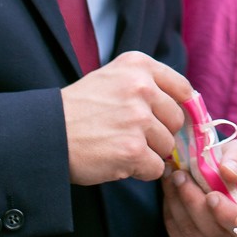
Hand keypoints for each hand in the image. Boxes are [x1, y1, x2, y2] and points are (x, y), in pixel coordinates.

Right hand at [61, 50, 189, 183]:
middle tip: (132, 136)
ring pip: (167, 146)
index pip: (183, 89)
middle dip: (160, 133)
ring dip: (148, 153)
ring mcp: (138, 119)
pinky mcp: (132, 149)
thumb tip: (190, 107)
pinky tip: (118, 162)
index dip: (179, 109)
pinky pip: (155, 168)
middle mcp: (141, 87)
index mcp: (139, 65)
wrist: (46, 134)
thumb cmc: (79, 109)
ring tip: (119, 146)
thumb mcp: (113, 78)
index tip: (167, 120)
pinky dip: (140, 171)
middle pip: (177, 120)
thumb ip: (149, 85)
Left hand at [163, 137, 236, 236]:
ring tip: (171, 178)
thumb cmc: (236, 168)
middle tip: (180, 175)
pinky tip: (170, 195)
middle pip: (217, 231)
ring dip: (178, 205)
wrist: (220, 184)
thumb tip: (228, 173)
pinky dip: (172, 216)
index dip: (230, 214)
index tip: (212, 195)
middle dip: (194, 202)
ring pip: (196, 235)